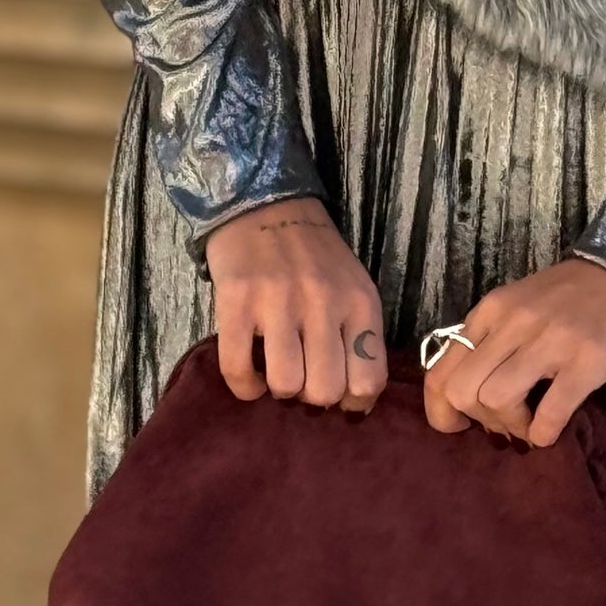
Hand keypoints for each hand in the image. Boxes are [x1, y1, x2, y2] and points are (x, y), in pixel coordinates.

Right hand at [203, 197, 387, 413]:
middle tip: (303, 380)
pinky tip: (249, 378)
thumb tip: (354, 399)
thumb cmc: (314, 254)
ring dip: (279, 390)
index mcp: (358, 302)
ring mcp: (278, 302)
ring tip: (275, 374)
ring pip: (285, 385)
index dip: (353, 402)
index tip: (338, 396)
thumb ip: (358, 334)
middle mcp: (323, 303)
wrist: (264, 203)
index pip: (368, 380)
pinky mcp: (237, 302)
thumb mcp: (353, 285)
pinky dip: (244, 387)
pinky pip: (238, 369)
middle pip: (325, 391)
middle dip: (312, 397)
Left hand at [421, 257, 605, 447]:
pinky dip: (543, 434)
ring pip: (496, 400)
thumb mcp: (517, 306)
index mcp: (491, 310)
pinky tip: (551, 431)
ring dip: (512, 427)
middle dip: (478, 420)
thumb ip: (489, 339)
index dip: (440, 411)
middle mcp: (514, 322)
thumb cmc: (571, 296)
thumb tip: (466, 395)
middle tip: (504, 424)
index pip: (441, 370)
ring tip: (530, 425)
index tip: (460, 425)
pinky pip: (549, 413)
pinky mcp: (588, 361)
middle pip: (463, 391)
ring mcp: (551, 340)